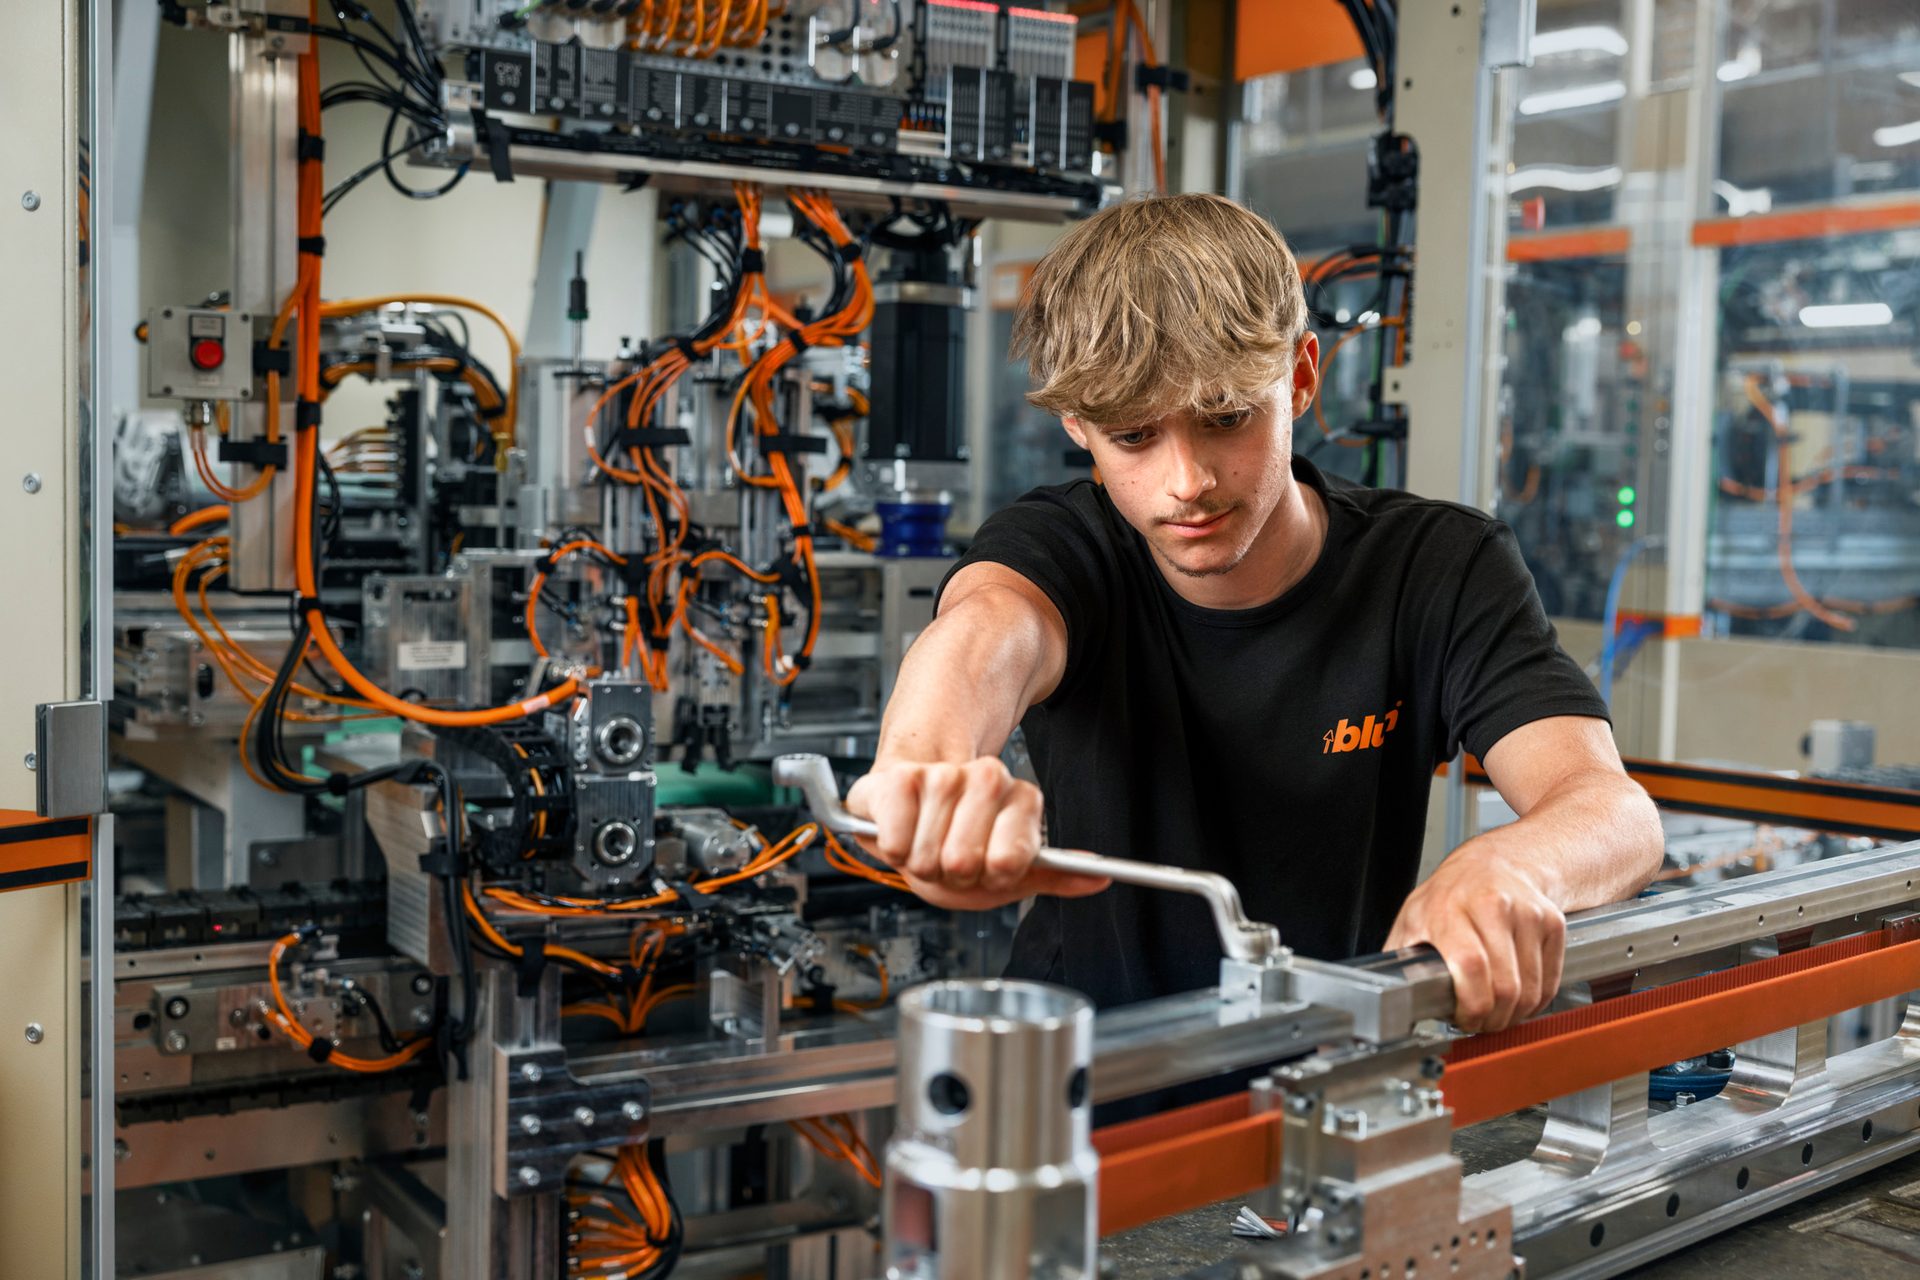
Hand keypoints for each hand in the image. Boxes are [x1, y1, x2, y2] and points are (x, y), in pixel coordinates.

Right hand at [845, 758, 1109, 910]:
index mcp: (1023, 798)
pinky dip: (894, 851)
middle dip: (954, 875)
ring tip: (927, 846)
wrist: (908, 818)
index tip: (989, 869)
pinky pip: (896, 844)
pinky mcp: (900, 778)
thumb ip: (1053, 875)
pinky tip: (902, 833)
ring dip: (922, 863)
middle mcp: (988, 777)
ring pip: (929, 855)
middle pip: (966, 861)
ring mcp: (944, 775)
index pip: (1010, 859)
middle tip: (952, 861)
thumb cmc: (957, 847)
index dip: (993, 877)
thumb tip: (1100, 877)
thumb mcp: (1011, 871)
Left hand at [1384, 843, 1566, 1032]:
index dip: (1471, 1004)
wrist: (1494, 864)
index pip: (1471, 965)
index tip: (1464, 1018)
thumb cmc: (1448, 896)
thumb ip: (1401, 957)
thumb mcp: (1413, 918)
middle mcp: (1491, 906)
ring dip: (1514, 1014)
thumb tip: (1385, 994)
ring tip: (1496, 1010)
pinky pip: (1549, 982)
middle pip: (1505, 985)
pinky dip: (1535, 1001)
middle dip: (1493, 1018)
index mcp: (1449, 908)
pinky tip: (1517, 995)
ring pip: (1531, 990)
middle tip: (1481, 1022)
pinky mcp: (1551, 922)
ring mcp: (1526, 913)